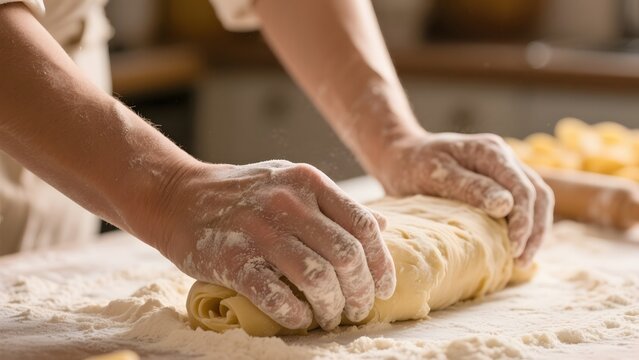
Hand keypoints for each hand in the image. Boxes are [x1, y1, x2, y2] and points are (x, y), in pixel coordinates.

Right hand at [148, 160, 395, 329]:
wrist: (177, 195)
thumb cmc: (241, 193)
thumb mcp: (290, 182)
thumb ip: (334, 204)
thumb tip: (382, 227)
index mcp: (308, 182)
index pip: (363, 226)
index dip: (380, 264)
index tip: (383, 288)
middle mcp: (287, 202)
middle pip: (345, 256)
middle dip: (360, 291)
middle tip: (358, 310)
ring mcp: (258, 229)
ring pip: (316, 277)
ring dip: (330, 307)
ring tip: (330, 317)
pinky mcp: (231, 258)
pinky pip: (273, 294)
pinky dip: (293, 314)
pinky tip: (300, 320)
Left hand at [372, 131, 553, 264]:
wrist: (402, 156)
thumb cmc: (414, 165)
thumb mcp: (436, 174)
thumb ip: (471, 187)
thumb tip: (506, 205)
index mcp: (491, 151)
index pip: (522, 187)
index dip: (524, 219)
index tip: (514, 247)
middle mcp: (503, 157)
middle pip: (538, 194)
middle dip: (535, 230)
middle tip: (521, 260)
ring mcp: (504, 168)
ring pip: (537, 199)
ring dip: (535, 230)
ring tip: (522, 260)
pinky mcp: (499, 182)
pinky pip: (523, 203)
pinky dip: (526, 226)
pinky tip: (517, 247)